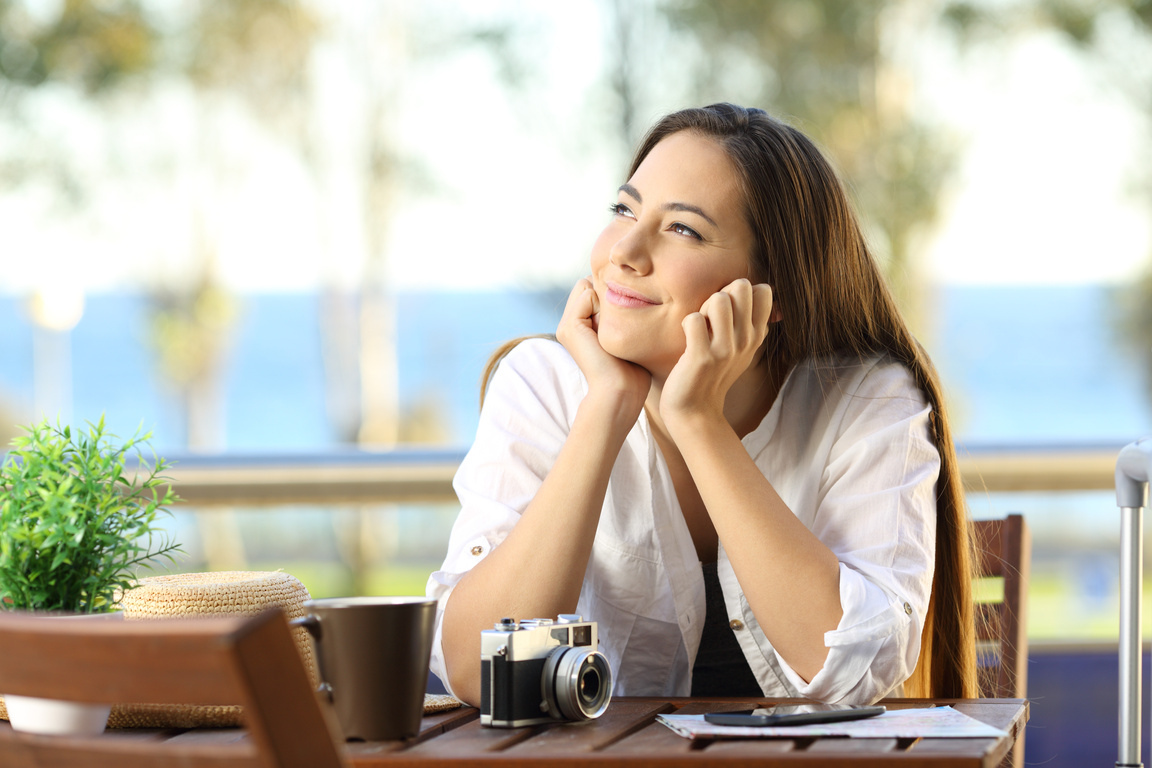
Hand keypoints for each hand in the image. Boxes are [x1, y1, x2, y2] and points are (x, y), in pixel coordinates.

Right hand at [556, 278, 650, 418]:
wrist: (621, 391)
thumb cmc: (633, 369)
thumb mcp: (626, 334)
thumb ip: (618, 313)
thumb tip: (621, 288)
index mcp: (580, 326)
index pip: (593, 288)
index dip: (612, 297)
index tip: (623, 324)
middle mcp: (569, 324)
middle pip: (589, 284)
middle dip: (607, 296)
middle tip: (618, 326)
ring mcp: (566, 326)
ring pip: (587, 286)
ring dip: (606, 301)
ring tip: (613, 329)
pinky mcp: (569, 327)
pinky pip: (587, 293)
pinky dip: (603, 305)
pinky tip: (608, 330)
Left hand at [661, 279, 773, 424]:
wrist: (696, 410)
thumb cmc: (713, 373)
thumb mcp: (743, 348)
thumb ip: (752, 321)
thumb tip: (765, 288)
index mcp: (757, 335)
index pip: (763, 290)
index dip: (739, 291)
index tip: (728, 311)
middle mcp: (746, 340)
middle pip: (741, 286)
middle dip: (720, 293)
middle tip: (710, 317)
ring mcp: (725, 350)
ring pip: (718, 299)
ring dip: (703, 308)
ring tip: (699, 328)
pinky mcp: (702, 358)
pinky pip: (694, 319)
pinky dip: (686, 324)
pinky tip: (688, 339)